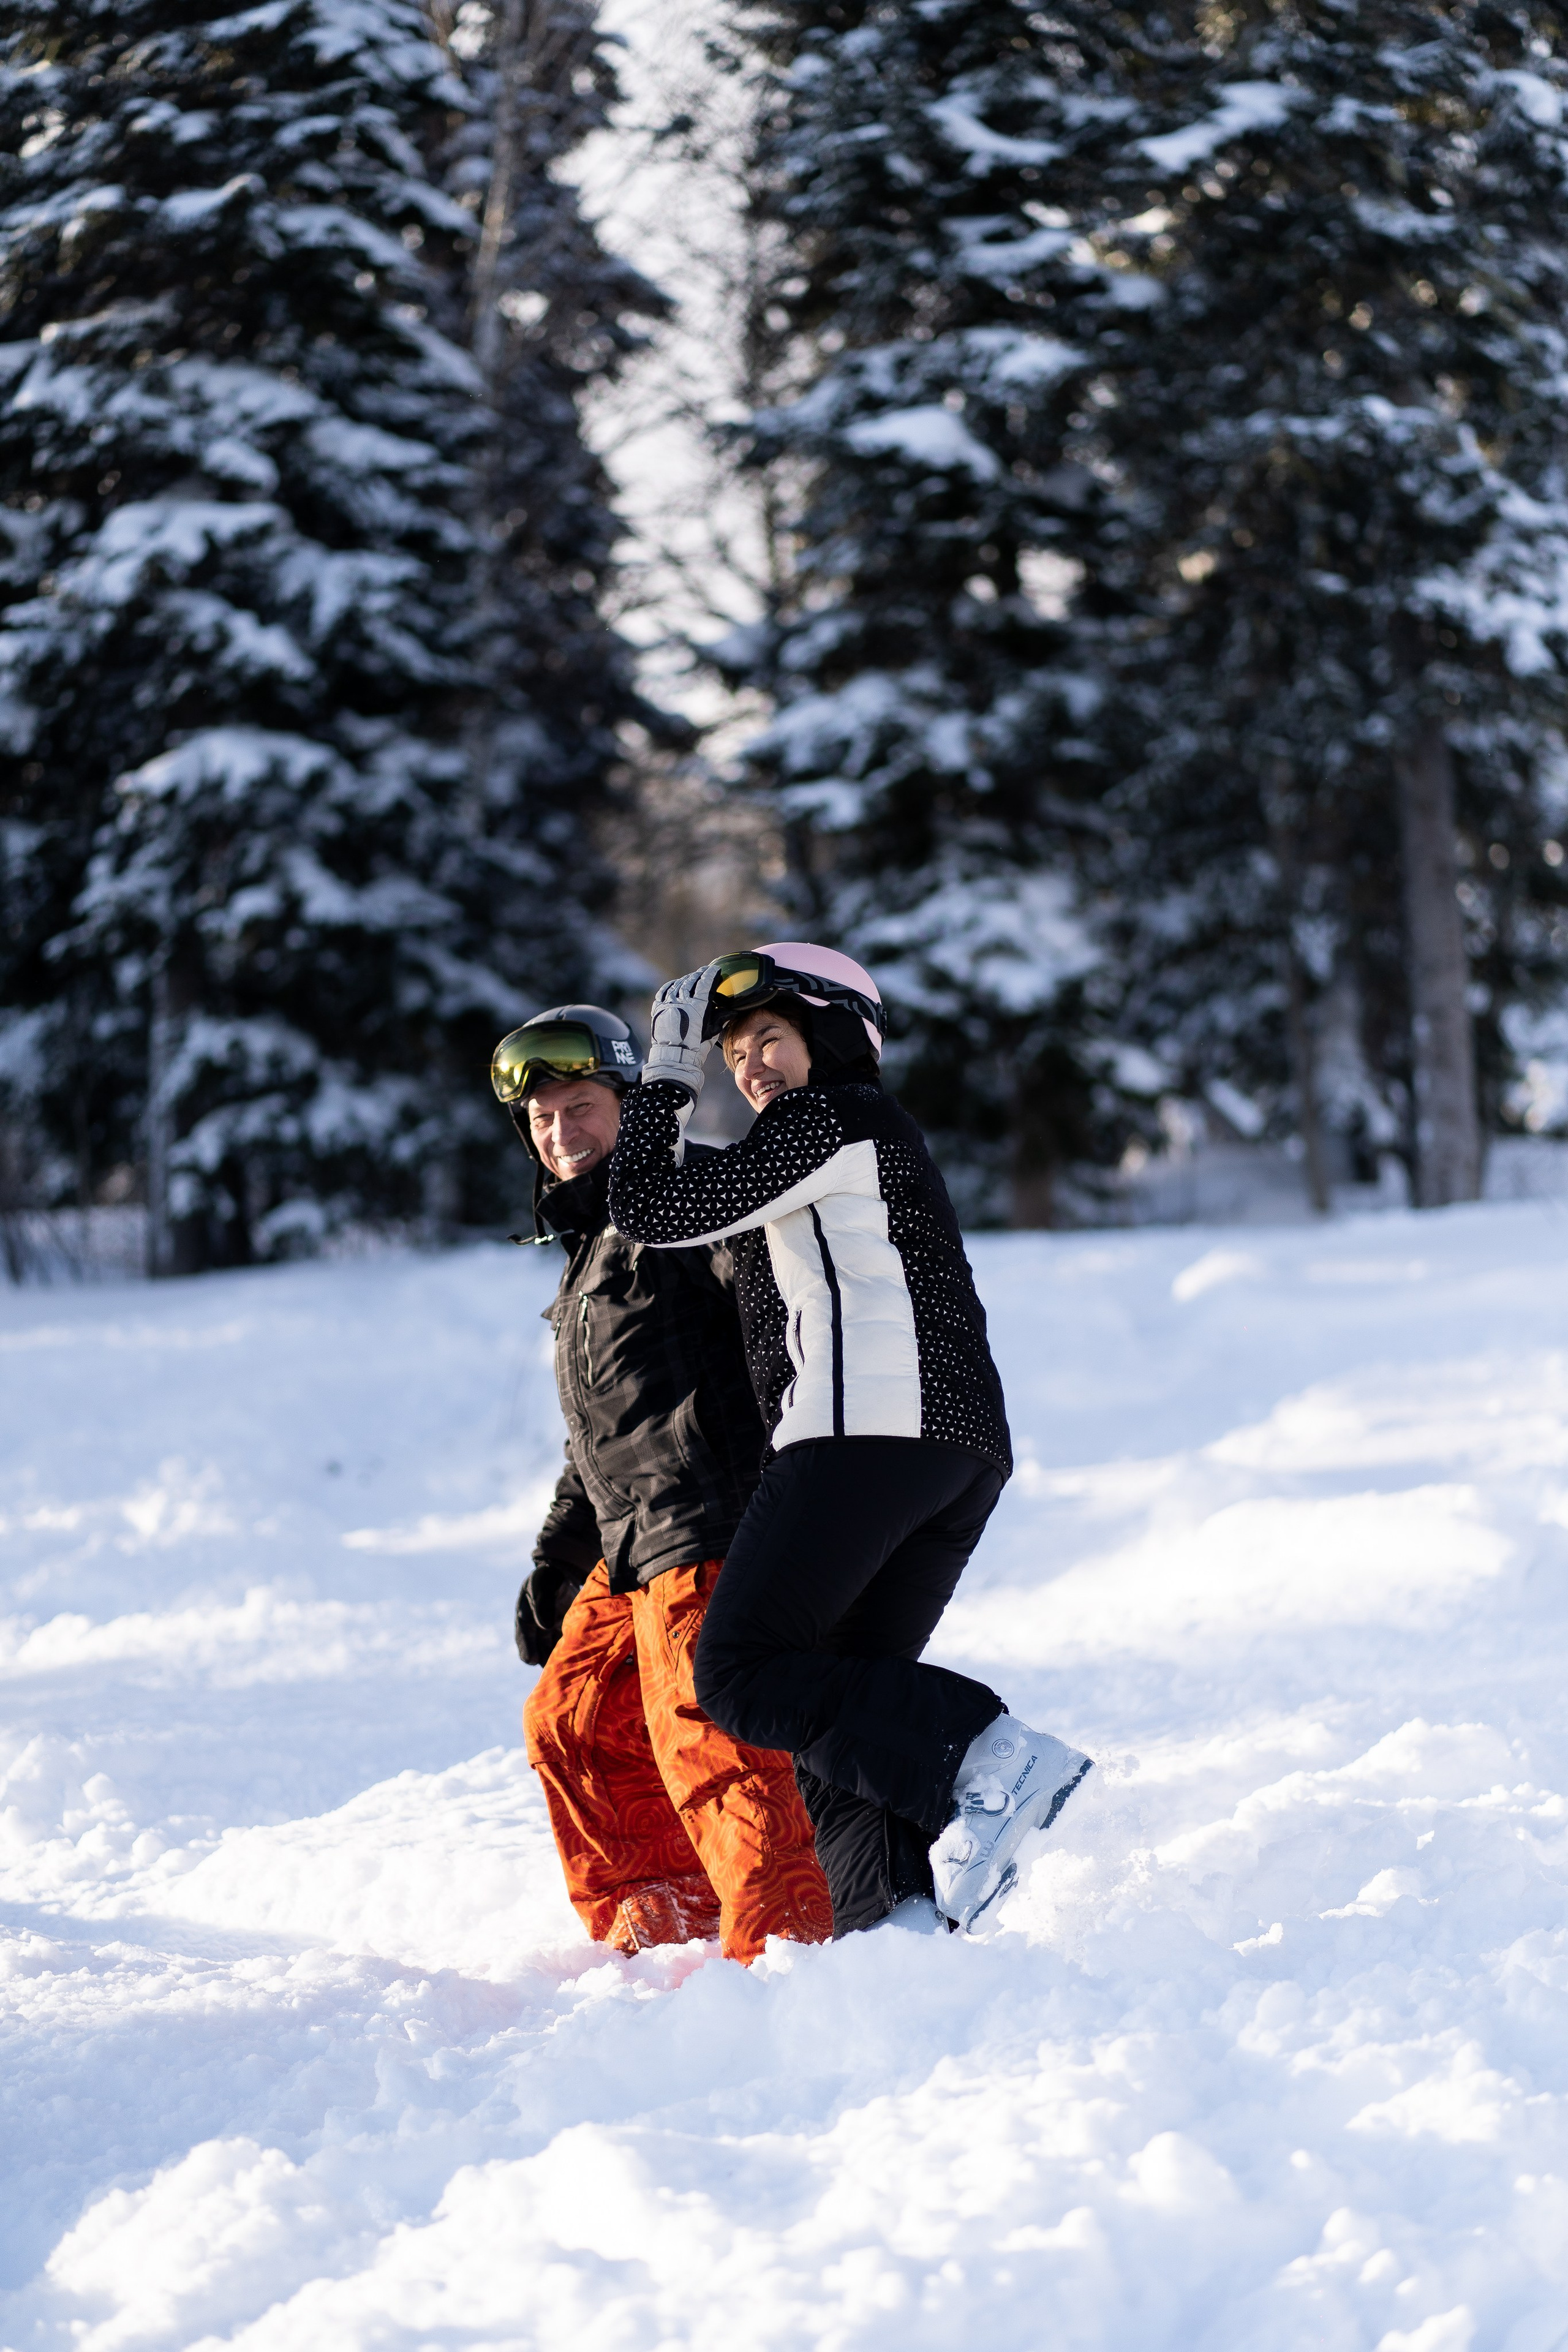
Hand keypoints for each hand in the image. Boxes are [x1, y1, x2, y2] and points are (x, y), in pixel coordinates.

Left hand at [643, 963, 718, 1102]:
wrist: (674, 1058)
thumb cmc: (696, 1047)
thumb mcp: (711, 1032)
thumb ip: (720, 1018)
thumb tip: (732, 1011)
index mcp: (696, 1006)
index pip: (704, 983)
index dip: (710, 974)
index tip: (714, 969)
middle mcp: (681, 1001)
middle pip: (691, 981)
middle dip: (699, 974)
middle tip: (705, 971)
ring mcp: (668, 1003)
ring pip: (677, 985)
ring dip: (686, 979)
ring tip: (692, 977)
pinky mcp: (658, 1008)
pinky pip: (663, 991)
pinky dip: (670, 986)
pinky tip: (675, 984)